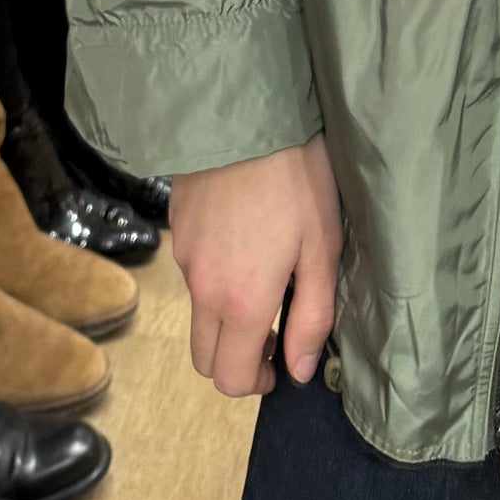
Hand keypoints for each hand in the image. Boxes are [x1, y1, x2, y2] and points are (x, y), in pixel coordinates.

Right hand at [167, 134, 341, 397]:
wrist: (244, 116)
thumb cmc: (295, 180)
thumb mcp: (322, 249)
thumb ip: (312, 317)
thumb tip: (300, 370)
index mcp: (241, 302)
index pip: (229, 378)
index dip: (256, 383)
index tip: (279, 363)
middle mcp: (203, 290)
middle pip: (204, 358)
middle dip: (235, 359)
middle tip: (271, 331)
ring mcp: (184, 261)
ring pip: (197, 316)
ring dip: (224, 320)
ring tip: (264, 280)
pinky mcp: (177, 232)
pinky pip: (192, 276)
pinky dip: (213, 281)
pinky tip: (245, 244)